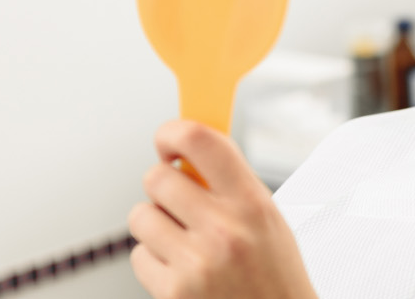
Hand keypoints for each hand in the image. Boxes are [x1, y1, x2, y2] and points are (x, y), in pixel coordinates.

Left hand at [128, 119, 318, 298]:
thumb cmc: (275, 279)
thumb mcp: (269, 222)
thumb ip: (232, 184)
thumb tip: (189, 149)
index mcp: (252, 204)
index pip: (199, 139)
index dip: (172, 132)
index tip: (168, 141)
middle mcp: (224, 231)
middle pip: (156, 177)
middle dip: (162, 187)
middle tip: (178, 202)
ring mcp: (196, 264)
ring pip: (141, 216)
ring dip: (155, 226)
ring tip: (183, 242)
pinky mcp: (174, 293)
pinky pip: (139, 257)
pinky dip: (153, 263)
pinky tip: (181, 271)